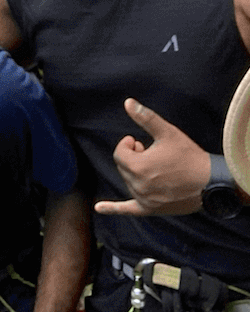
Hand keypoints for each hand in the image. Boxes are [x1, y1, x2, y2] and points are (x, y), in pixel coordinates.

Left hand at [95, 99, 210, 215]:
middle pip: (123, 167)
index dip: (128, 145)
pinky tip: (99, 208)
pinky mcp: (152, 209)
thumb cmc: (189, 157)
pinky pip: (129, 209)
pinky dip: (113, 209)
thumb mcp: (167, 133)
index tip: (140, 142)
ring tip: (156, 168)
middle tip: (151, 154)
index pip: (120, 153)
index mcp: (138, 167)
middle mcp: (138, 185)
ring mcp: (145, 199)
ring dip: (136, 173)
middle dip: (133, 158)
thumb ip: (145, 118)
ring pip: (129, 182)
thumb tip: (128, 102)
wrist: (212, 183)